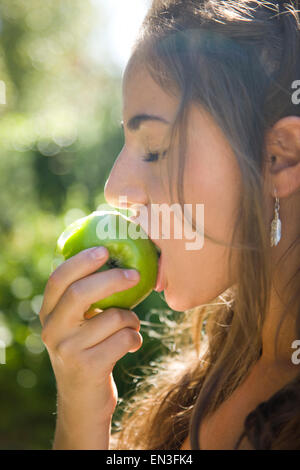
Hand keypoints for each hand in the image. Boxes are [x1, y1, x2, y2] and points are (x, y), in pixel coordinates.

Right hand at [39, 246, 141, 423]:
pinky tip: (131, 345)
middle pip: (80, 293)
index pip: (59, 279)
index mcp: (49, 314)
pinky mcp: (88, 367)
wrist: (82, 403)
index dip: (81, 261)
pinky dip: (135, 338)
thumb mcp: (77, 326)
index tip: (104, 250)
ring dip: (132, 319)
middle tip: (135, 274)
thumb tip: (116, 261)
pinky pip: (125, 339)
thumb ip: (85, 299)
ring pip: (113, 317)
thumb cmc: (88, 352)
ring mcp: (68, 350)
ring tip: (131, 326)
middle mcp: (53, 330)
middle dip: (113, 279)